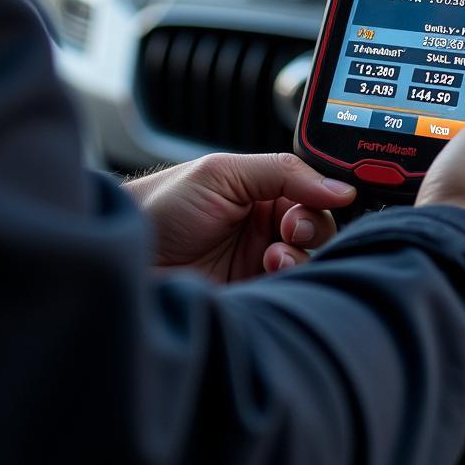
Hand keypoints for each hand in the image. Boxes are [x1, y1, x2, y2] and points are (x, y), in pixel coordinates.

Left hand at [124, 152, 356, 282]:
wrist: (126, 259)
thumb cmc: (160, 208)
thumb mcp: (222, 173)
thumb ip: (281, 171)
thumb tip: (338, 186)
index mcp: (258, 189)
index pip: (310, 189)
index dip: (322, 194)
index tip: (329, 198)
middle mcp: (262, 224)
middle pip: (317, 224)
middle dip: (312, 224)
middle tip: (288, 227)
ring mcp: (258, 260)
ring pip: (309, 257)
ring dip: (300, 253)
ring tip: (273, 253)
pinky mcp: (253, 292)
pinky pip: (291, 287)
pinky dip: (290, 277)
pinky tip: (269, 270)